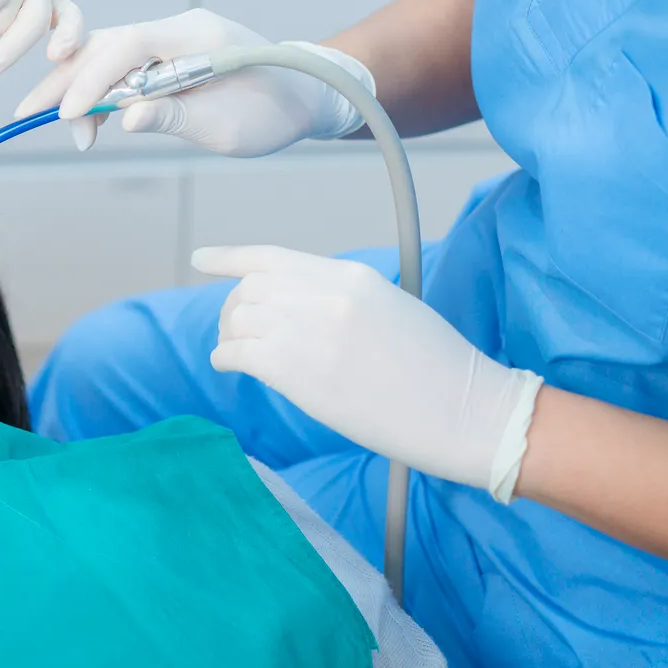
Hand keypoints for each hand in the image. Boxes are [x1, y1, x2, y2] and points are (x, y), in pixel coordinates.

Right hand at [16, 9, 372, 152]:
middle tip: (28, 113)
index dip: (92, 78)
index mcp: (198, 37)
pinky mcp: (170, 51)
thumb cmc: (273, 112)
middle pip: (109, 44)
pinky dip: (100, 87)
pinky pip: (125, 63)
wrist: (308, 94)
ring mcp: (174, 36)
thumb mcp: (227, 127)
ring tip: (50, 120)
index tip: (69, 116)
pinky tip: (84, 116)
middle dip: (67, 79)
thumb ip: (174, 117)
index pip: (130, 46)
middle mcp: (180, 27)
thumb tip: (122, 121)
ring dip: (78, 85)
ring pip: (110, 52)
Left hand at [193, 246, 542, 500]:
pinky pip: (238, 353)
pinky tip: (228, 367)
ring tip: (236, 352)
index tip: (200, 257)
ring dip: (229, 334)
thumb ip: (340, 298)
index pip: (272, 256)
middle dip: (233, 307)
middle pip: (249, 288)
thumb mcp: (392, 308)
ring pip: (238, 318)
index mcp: (350, 275)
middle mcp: (325, 295)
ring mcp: (310, 331)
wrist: (467, 411)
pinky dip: (225, 358)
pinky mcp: (299, 372)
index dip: (230, 256)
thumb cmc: (438, 370)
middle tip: (235, 330)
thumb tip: (293, 306)